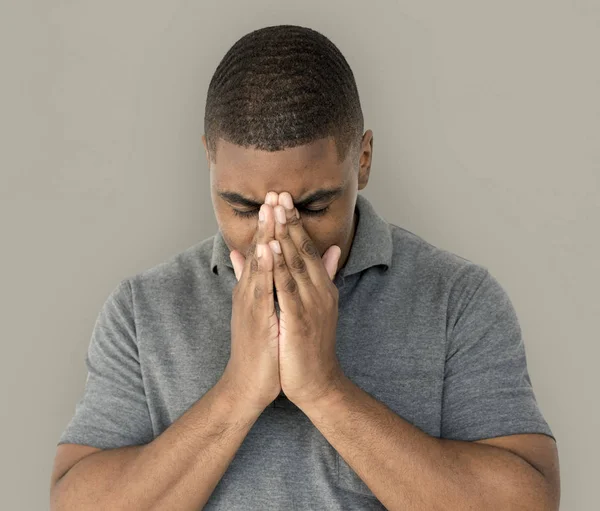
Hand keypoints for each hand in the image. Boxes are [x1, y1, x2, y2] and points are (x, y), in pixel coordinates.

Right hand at [223, 193, 280, 412]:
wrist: (246, 384)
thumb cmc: (258, 348)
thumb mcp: (259, 311)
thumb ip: (256, 283)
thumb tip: (251, 259)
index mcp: (253, 289)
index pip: (261, 251)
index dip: (270, 225)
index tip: (278, 200)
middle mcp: (249, 291)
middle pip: (258, 250)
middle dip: (267, 221)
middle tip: (274, 192)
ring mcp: (250, 303)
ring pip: (258, 264)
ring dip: (264, 235)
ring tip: (270, 210)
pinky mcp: (255, 318)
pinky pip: (261, 289)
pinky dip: (264, 267)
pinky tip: (268, 249)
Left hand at [268, 192, 343, 406]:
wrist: (316, 382)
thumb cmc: (310, 345)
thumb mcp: (318, 306)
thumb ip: (320, 276)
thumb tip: (329, 249)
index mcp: (321, 287)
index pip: (307, 248)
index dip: (295, 223)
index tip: (283, 199)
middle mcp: (319, 291)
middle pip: (302, 249)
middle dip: (288, 220)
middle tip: (278, 193)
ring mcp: (310, 305)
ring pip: (295, 263)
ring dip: (283, 235)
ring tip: (274, 211)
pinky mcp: (299, 320)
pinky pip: (286, 288)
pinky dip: (278, 267)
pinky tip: (270, 248)